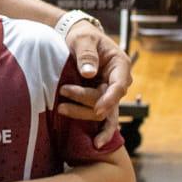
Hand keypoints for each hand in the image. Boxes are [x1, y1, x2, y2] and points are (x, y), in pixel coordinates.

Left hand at [59, 21, 131, 146]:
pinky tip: (95, 144)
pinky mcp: (101, 99)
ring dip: (83, 114)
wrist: (77, 38)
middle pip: (107, 101)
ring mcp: (110, 93)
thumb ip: (86, 54)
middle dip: (85, 102)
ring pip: (103, 112)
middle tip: (61, 97)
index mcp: (120, 65)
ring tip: (61, 110)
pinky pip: (102, 118)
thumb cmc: (82, 36)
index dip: (109, 99)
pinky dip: (100, 131)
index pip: (119, 87)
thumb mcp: (83, 39)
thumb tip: (88, 73)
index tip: (98, 109)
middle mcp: (119, 82)